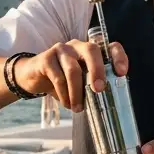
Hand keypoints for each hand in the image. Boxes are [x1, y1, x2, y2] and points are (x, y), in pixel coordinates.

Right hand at [13, 40, 127, 111]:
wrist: (32, 77)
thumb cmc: (62, 80)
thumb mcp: (79, 82)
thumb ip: (91, 85)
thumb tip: (108, 102)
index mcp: (90, 50)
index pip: (109, 46)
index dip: (118, 57)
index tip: (122, 73)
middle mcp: (77, 46)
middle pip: (91, 50)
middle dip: (98, 70)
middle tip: (99, 90)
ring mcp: (60, 50)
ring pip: (73, 69)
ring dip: (77, 92)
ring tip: (77, 108)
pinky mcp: (46, 58)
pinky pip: (58, 78)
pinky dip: (63, 94)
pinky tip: (66, 103)